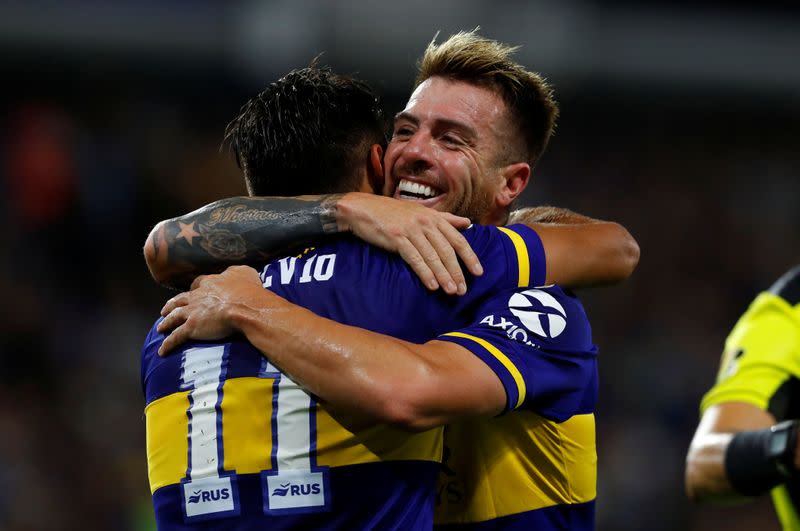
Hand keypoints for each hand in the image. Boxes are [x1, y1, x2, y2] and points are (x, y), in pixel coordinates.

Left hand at [156, 265, 264, 354]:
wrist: (245, 309)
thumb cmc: (249, 292)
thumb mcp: (245, 273)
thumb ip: (236, 272)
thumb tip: (232, 273)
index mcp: (210, 283)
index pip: (198, 283)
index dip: (194, 288)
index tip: (192, 290)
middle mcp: (198, 296)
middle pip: (179, 300)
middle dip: (171, 305)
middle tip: (165, 310)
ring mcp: (193, 312)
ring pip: (174, 317)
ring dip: (166, 323)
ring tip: (160, 328)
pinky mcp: (192, 328)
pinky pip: (176, 337)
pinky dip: (168, 344)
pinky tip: (162, 351)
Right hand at [338, 193, 482, 294]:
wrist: (364, 209)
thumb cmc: (394, 213)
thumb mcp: (422, 212)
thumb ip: (446, 219)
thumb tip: (467, 223)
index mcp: (434, 218)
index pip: (458, 239)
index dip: (470, 257)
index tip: (479, 272)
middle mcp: (426, 223)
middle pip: (447, 251)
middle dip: (457, 272)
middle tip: (463, 290)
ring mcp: (412, 230)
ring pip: (433, 256)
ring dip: (443, 276)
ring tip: (451, 291)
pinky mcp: (397, 238)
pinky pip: (415, 258)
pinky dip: (425, 273)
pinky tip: (432, 285)